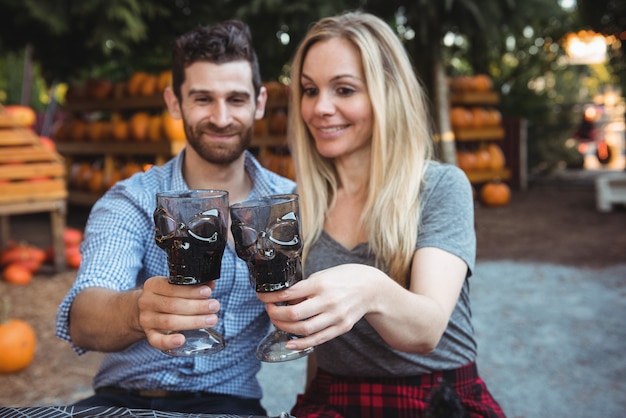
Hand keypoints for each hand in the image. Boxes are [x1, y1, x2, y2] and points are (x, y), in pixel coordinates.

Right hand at [137, 276, 219, 350]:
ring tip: (212, 320)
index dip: (191, 291)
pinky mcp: (148, 334)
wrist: (143, 310)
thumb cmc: (166, 296)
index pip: (172, 287)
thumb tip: (210, 283)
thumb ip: (193, 285)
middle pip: (173, 305)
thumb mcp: (175, 286)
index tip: (208, 292)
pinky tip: (182, 340)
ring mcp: (146, 320)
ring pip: (169, 322)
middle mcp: (147, 302)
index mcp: (153, 285)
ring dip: (193, 322)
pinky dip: (168, 342)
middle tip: (215, 306)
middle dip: (197, 306)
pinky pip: (156, 340)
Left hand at [256, 264, 379, 350]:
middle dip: (275, 314)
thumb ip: (304, 287)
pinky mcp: (341, 327)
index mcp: (320, 284)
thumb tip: (282, 298)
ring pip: (303, 329)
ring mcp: (335, 316)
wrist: (371, 288)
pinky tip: (289, 342)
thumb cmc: (344, 278)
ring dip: (284, 328)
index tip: (262, 296)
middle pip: (293, 315)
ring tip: (278, 322)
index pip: (289, 294)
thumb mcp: (322, 275)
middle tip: (269, 310)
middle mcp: (328, 301)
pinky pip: (318, 339)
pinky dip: (301, 343)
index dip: (271, 297)